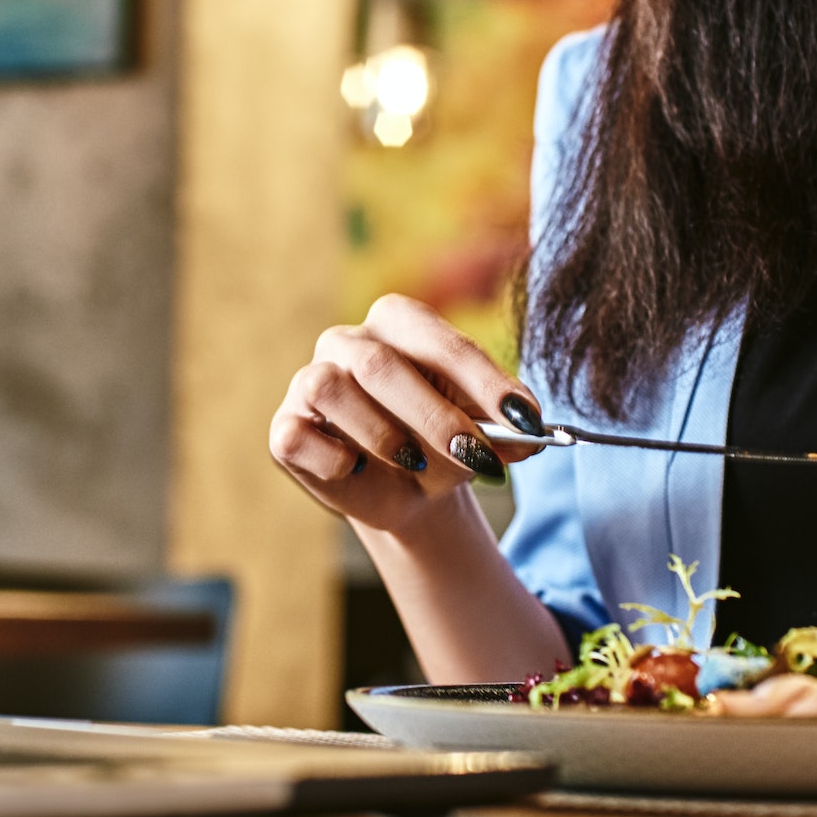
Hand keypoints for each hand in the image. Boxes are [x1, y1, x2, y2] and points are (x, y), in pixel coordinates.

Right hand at [269, 295, 547, 534]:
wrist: (405, 493)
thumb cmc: (444, 446)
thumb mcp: (483, 435)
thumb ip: (506, 428)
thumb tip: (532, 433)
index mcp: (398, 323)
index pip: (438, 338)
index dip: (483, 378)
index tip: (526, 417)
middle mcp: (346, 341)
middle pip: (380, 364)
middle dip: (435, 416)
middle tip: (478, 457)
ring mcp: (308, 382)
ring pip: (331, 388)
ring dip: (382, 434)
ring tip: (415, 463)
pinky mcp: (284, 428)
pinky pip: (298, 435)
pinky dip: (335, 458)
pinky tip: (358, 470)